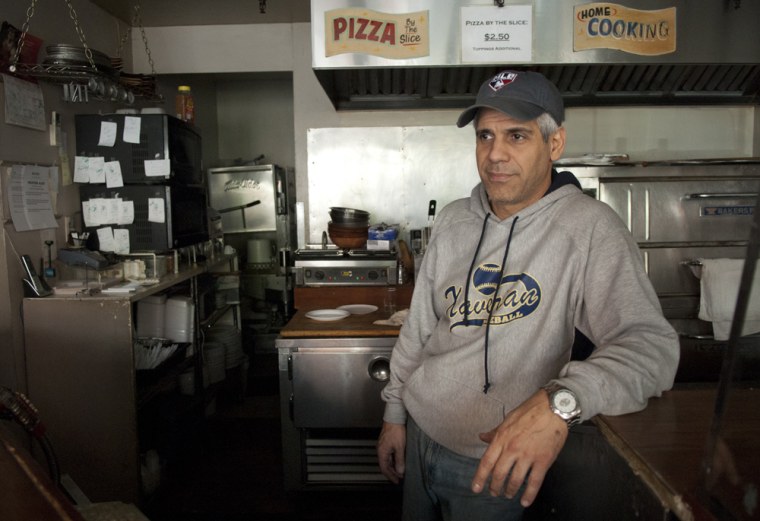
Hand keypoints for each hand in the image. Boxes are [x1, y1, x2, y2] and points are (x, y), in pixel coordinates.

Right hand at [377, 421, 405, 483]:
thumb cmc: (396, 431)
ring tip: (400, 470)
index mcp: (382, 452)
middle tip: (400, 477)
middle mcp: (380, 450)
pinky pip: (388, 455)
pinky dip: (393, 460)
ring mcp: (383, 446)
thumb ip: (399, 460)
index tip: (396, 481)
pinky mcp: (386, 442)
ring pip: (387, 460)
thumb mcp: (400, 447)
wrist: (394, 418)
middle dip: (392, 472)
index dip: (390, 476)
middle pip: (385, 465)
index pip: (384, 468)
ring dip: (393, 466)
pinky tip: (399, 461)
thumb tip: (400, 471)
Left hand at [471, 390, 567, 506]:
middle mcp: (512, 449)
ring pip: (515, 480)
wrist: (553, 408)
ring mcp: (528, 455)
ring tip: (508, 495)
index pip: (487, 462)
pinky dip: (529, 494)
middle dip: (495, 487)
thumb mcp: (508, 419)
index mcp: (502, 438)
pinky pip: (534, 482)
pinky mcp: (543, 460)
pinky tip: (525, 501)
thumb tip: (482, 437)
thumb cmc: (530, 411)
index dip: (480, 477)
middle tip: (494, 492)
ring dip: (510, 491)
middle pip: (499, 474)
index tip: (476, 488)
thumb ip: (495, 432)